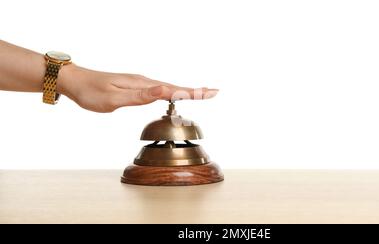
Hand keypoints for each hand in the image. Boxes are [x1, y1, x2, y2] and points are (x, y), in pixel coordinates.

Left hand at [58, 64, 218, 112]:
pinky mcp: (134, 87)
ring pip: (168, 89)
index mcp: (142, 85)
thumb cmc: (91, 92)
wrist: (74, 81)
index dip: (192, 93)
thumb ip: (140, 96)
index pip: (172, 90)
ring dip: (186, 91)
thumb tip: (164, 91)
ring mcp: (139, 84)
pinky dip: (172, 93)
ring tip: (200, 93)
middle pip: (175, 87)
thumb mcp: (114, 98)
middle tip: (214, 92)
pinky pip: (159, 90)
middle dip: (195, 91)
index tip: (211, 92)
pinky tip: (173, 94)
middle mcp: (144, 82)